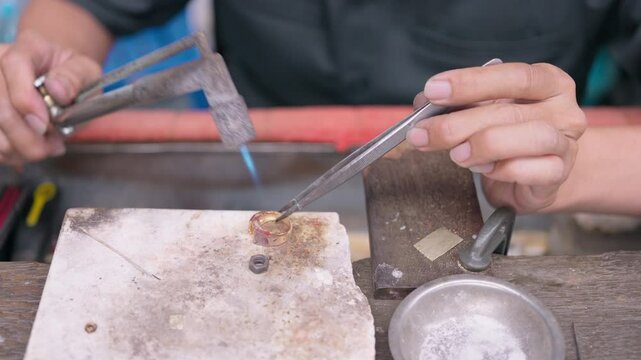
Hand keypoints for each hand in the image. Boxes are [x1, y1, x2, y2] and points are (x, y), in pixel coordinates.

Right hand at [0, 30, 100, 164]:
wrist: (60, 83)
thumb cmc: (73, 76)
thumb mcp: (87, 71)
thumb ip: (76, 77)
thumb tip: (58, 90)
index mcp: (28, 47)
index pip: (13, 65)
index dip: (25, 98)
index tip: (44, 124)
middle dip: (27, 135)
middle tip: (54, 147)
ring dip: (20, 148)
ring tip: (47, 149)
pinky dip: (11, 153)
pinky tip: (29, 151)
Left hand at [406, 63, 586, 212]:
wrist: (533, 177)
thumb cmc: (507, 137)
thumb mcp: (483, 113)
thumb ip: (458, 104)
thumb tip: (423, 104)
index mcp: (547, 82)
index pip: (513, 76)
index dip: (470, 82)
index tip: (433, 90)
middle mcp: (562, 109)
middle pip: (509, 110)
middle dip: (457, 123)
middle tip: (422, 133)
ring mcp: (566, 142)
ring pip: (531, 137)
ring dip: (484, 145)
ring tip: (455, 154)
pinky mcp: (560, 173)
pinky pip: (537, 170)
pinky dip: (504, 170)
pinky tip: (483, 170)